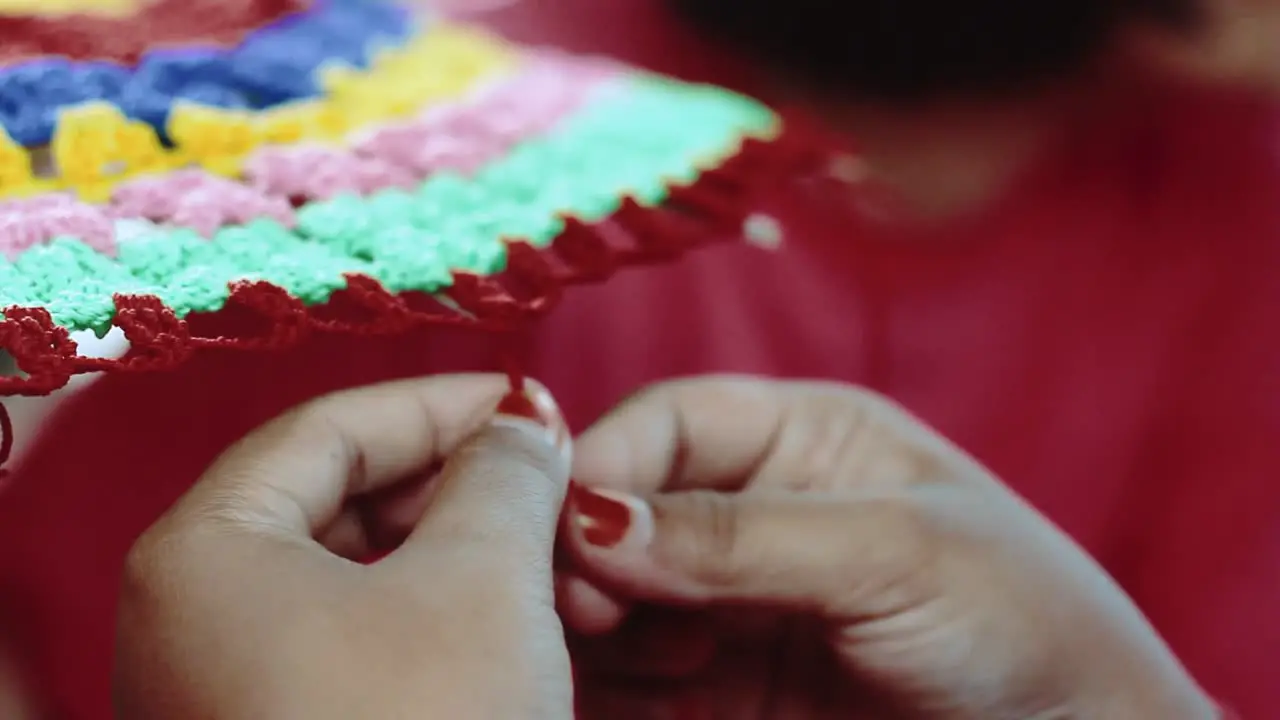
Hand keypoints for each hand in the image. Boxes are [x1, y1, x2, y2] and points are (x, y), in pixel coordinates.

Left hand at [114, 375, 574, 719]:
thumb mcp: (479, 582)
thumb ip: (502, 474)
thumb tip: (520, 420)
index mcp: (202, 553)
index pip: (327, 426)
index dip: (441, 403)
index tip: (530, 402)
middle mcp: (192, 616)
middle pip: (336, 499)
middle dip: (455, 482)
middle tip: (550, 479)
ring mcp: (227, 686)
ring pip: (354, 576)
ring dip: (456, 551)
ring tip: (549, 554)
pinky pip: (355, 644)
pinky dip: (433, 618)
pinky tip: (513, 624)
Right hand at [559, 377, 1215, 718]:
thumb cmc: (1023, 622)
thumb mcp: (892, 554)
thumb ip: (742, 537)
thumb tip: (594, 518)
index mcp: (806, 438)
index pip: (673, 424)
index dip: (608, 461)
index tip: (565, 522)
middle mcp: (760, 511)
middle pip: (631, 511)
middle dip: (592, 552)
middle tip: (578, 607)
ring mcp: (741, 603)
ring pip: (623, 597)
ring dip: (593, 627)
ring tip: (589, 660)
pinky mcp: (730, 687)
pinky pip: (642, 676)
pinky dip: (611, 687)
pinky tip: (602, 699)